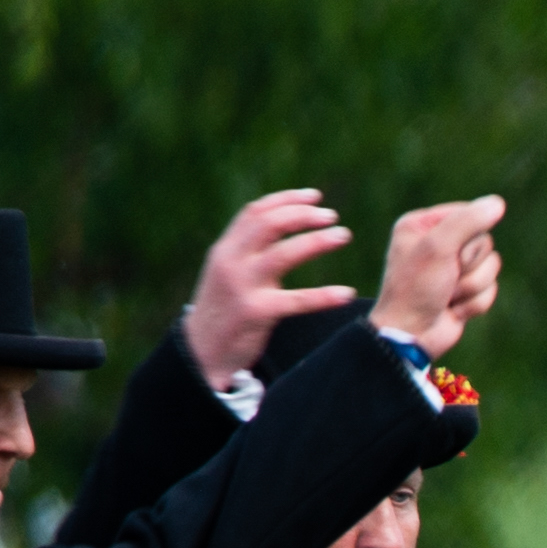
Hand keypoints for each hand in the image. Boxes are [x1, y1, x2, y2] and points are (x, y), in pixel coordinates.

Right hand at [179, 190, 356, 386]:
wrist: (200, 352)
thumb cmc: (223, 310)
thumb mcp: (228, 273)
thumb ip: (249, 251)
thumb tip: (281, 225)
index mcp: (226, 249)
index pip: (255, 212)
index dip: (286, 199)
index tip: (315, 196)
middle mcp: (231, 262)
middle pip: (269, 224)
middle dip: (303, 215)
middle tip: (331, 216)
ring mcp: (243, 286)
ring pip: (284, 254)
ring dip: (317, 241)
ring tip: (344, 235)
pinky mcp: (256, 313)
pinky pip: (297, 301)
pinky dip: (323, 296)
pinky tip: (346, 293)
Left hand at [370, 195, 507, 355]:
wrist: (411, 335)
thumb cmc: (415, 289)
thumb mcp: (438, 248)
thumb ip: (468, 221)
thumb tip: (498, 203)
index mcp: (423, 224)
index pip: (470, 213)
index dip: (468, 235)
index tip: (448, 252)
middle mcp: (438, 243)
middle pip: (484, 242)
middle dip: (468, 266)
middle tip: (445, 278)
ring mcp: (454, 269)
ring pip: (491, 268)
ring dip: (471, 287)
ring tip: (447, 296)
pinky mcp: (466, 291)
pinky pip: (490, 290)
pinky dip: (475, 303)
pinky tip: (453, 309)